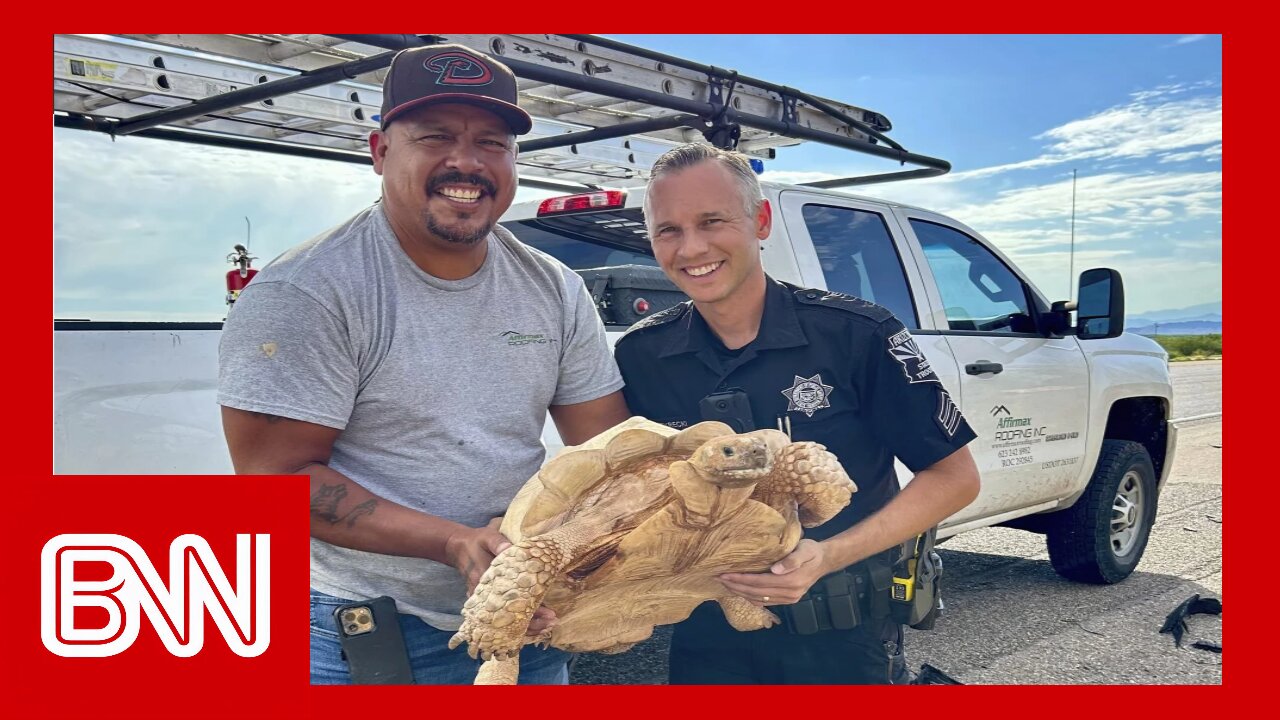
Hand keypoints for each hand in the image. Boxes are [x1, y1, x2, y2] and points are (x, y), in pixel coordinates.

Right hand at [446, 518, 558, 636]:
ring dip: (527, 627)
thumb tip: (511, 548)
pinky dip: (518, 623)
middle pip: (510, 621)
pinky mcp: (487, 602)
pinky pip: (503, 619)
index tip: (549, 614)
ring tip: (548, 624)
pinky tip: (535, 622)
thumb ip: (498, 543)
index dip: (532, 612)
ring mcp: (485, 602)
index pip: (512, 604)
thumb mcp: (487, 537)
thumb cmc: (476, 542)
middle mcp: (486, 598)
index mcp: (487, 583)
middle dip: (533, 624)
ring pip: (506, 623)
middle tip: (553, 622)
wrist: (458, 547)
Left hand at [718, 539, 829, 605]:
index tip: (724, 575)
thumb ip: (791, 560)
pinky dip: (751, 598)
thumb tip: (774, 570)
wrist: (824, 561)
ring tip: (726, 585)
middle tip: (718, 579)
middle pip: (756, 593)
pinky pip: (766, 602)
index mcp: (791, 581)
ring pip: (759, 600)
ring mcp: (789, 599)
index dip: (740, 580)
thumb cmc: (812, 551)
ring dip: (741, 593)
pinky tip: (741, 592)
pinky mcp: (788, 600)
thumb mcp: (805, 550)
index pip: (759, 582)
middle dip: (736, 587)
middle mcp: (789, 594)